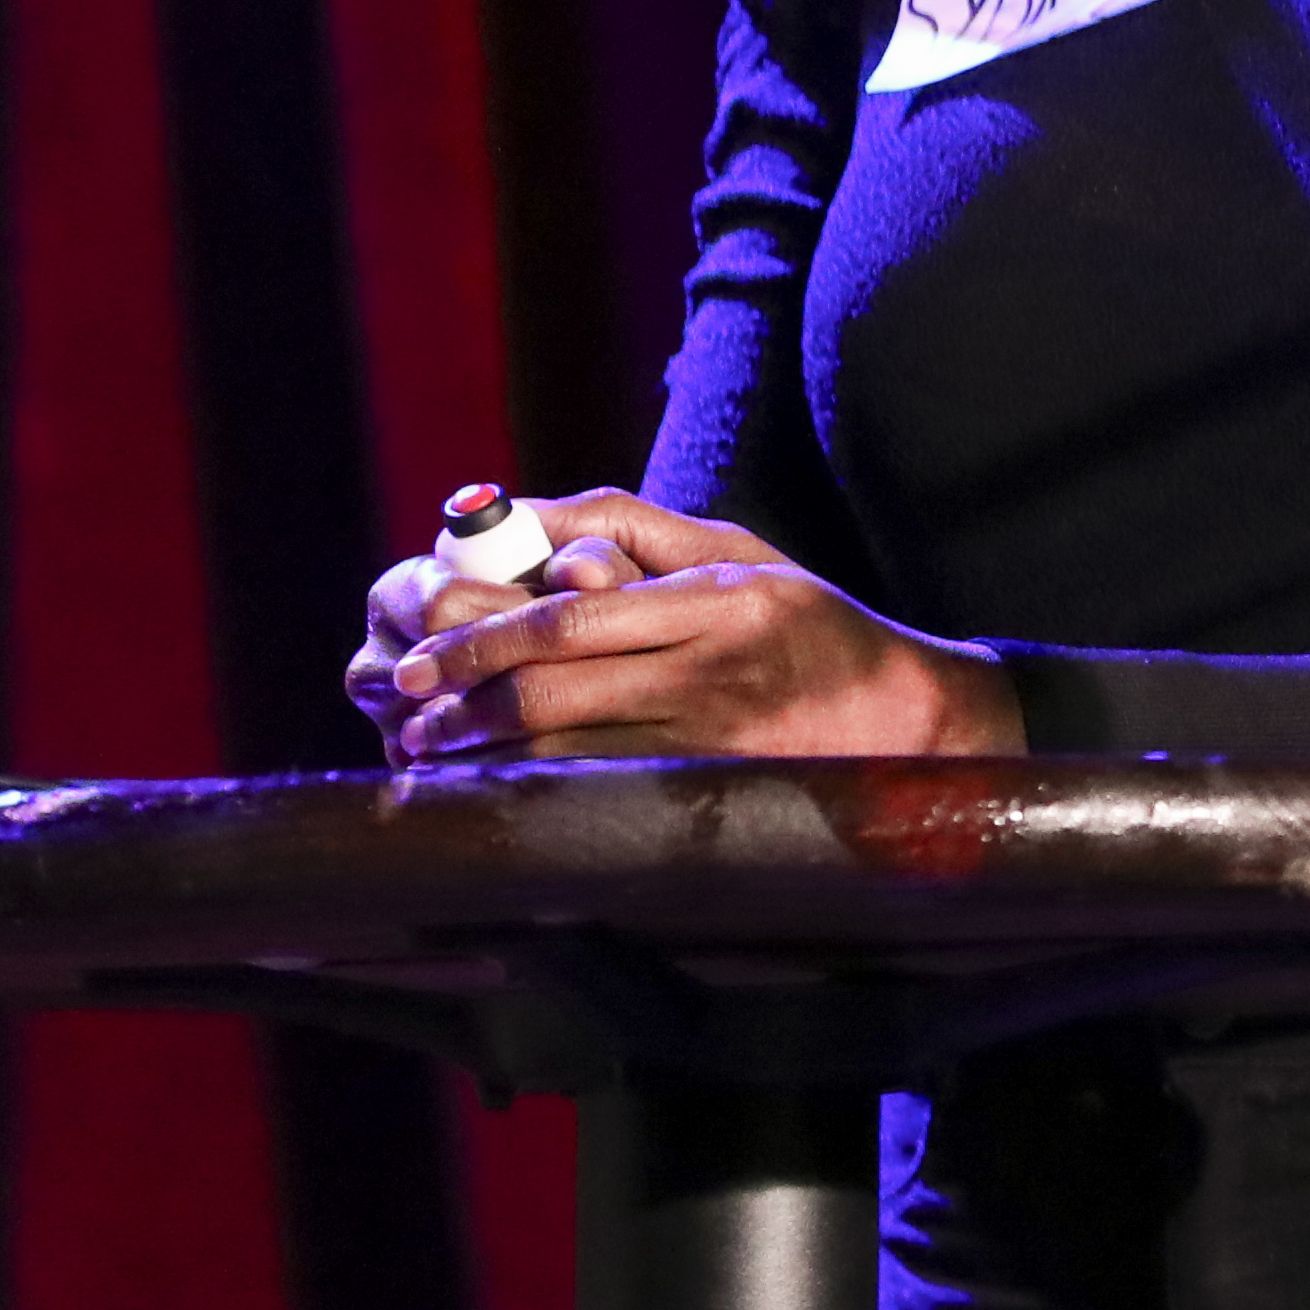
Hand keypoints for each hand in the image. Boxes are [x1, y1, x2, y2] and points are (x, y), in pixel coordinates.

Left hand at [370, 490, 1024, 765]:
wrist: (900, 720)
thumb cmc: (809, 624)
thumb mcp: (738, 552)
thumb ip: (631, 528)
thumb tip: (525, 519)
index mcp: (721, 601)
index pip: (574, 618)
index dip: (483, 637)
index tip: (423, 655)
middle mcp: (712, 672)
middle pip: (554, 690)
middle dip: (464, 701)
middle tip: (409, 709)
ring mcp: (709, 740)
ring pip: (562, 750)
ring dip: (481, 753)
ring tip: (432, 748)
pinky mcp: (704, 790)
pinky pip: (592, 789)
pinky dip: (526, 786)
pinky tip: (489, 782)